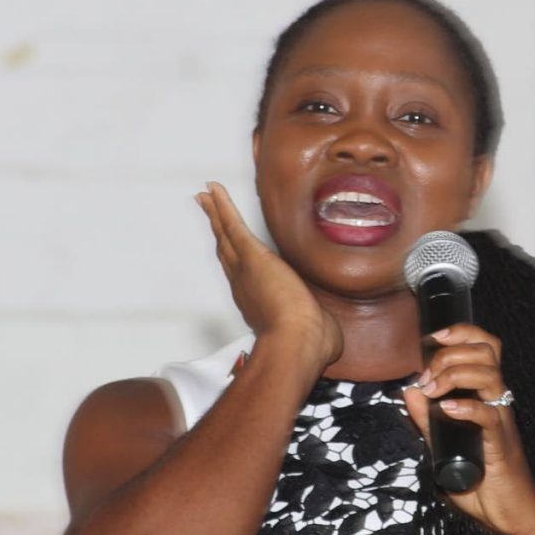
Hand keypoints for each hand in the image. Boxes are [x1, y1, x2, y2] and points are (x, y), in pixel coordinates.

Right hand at [195, 182, 342, 367]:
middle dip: (217, 231)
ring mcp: (246, 269)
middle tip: (206, 212)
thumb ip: (319, 328)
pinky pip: (233, 225)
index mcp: (258, 303)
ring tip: (205, 196)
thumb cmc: (308, 344)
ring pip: (226, 235)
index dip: (234, 260)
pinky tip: (214, 189)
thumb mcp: (316, 332)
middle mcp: (244, 285)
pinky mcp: (253, 255)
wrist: (297, 342)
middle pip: (226, 251)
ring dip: (215, 213)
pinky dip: (222, 206)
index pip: (243, 276)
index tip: (228, 250)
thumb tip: (329, 333)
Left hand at [402, 324, 534, 534]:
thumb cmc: (481, 481)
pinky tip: (447, 409)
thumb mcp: (443, 445)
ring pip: (490, 375)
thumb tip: (409, 390)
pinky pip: (489, 415)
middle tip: (427, 375)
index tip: (431, 340)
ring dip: (455, 374)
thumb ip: (426, 420)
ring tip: (434, 390)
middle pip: (487, 351)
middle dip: (451, 352)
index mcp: (485, 396)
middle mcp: (496, 402)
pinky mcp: (501, 444)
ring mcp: (501, 420)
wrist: (509, 514)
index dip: (461, 333)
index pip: (483, 348)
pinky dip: (467, 407)